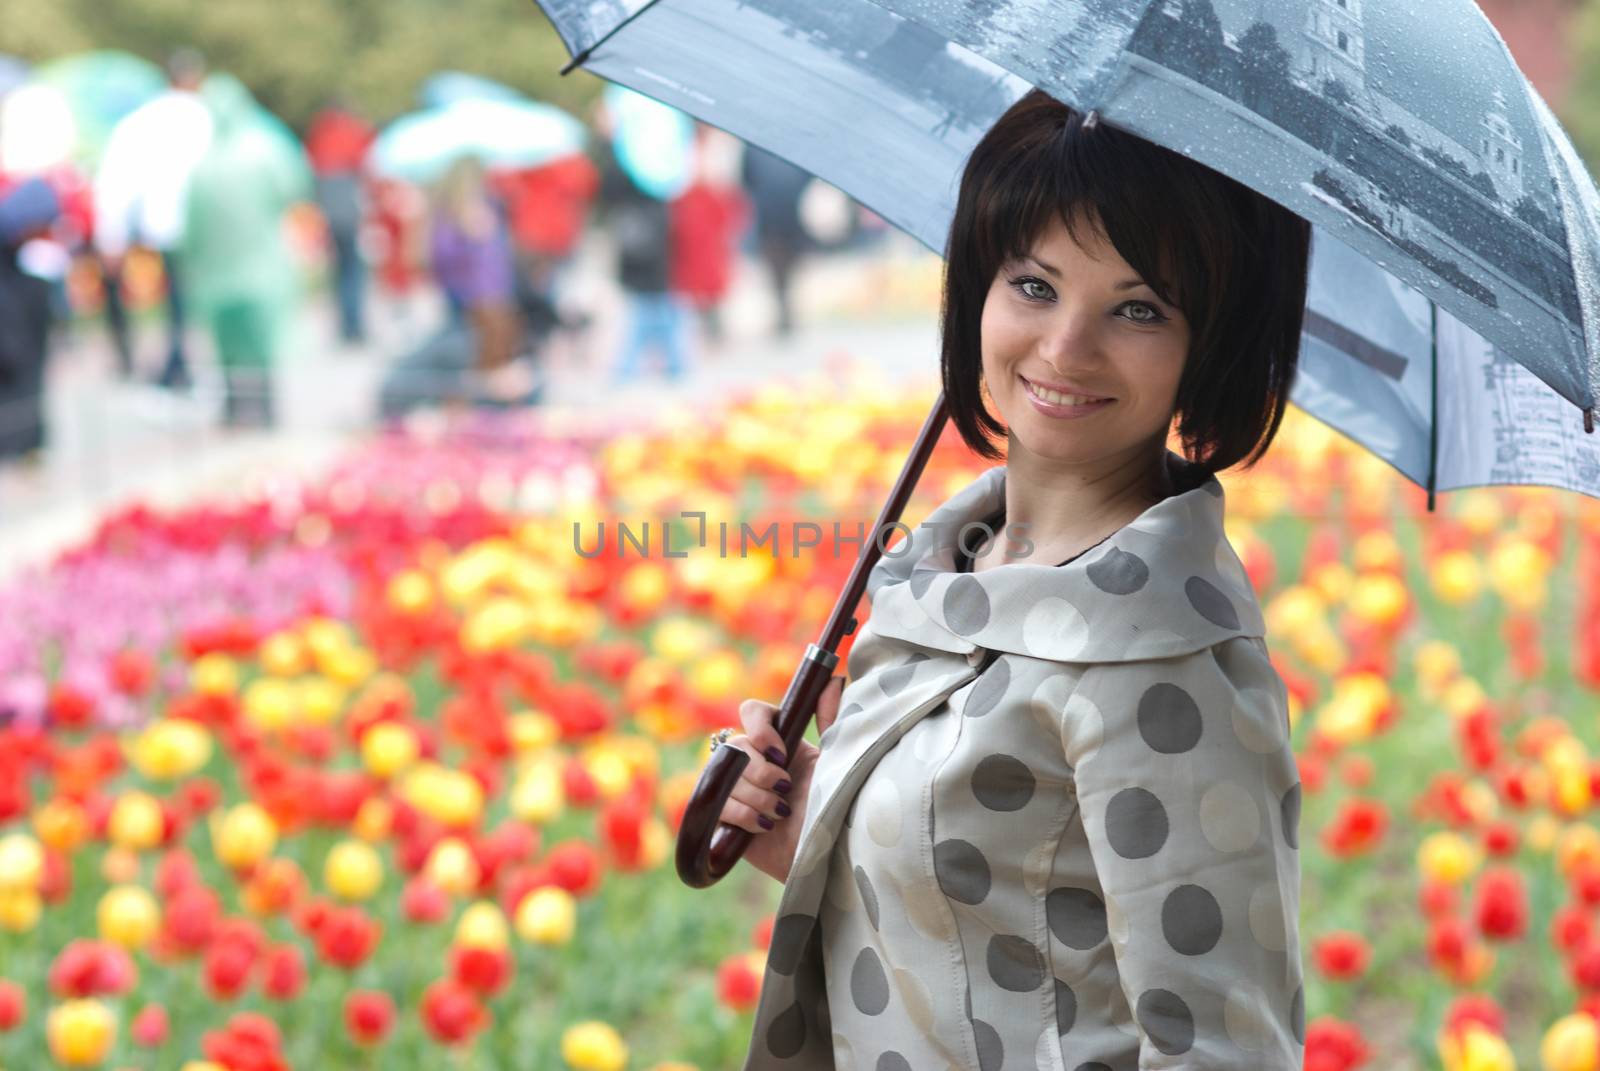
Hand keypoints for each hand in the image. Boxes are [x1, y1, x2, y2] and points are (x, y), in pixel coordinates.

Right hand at [716, 676, 845, 882]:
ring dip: (757, 797)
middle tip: (785, 790)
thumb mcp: (835, 760)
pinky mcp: (724, 816)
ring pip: (726, 775)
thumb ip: (831, 719)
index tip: (780, 751)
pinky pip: (717, 802)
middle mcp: (755, 760)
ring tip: (781, 813)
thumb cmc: (835, 808)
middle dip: (762, 772)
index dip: (759, 727)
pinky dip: (744, 814)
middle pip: (737, 745)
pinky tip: (764, 826)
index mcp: (780, 741)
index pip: (752, 711)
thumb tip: (833, 678)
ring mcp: (737, 788)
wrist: (825, 858)